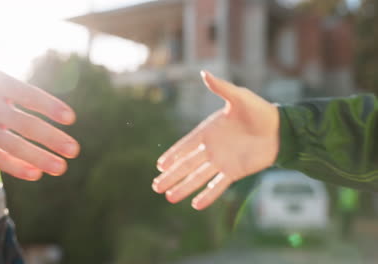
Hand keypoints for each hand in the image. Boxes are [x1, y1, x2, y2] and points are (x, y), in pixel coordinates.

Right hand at [0, 51, 79, 180]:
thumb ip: (1, 51)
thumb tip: (19, 31)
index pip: (31, 96)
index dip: (51, 108)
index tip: (71, 118)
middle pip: (28, 126)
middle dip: (53, 139)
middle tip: (74, 150)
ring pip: (15, 147)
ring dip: (40, 158)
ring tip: (61, 168)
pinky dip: (15, 167)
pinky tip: (34, 174)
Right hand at [152, 71, 279, 209]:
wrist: (281, 129)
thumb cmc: (260, 110)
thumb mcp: (240, 97)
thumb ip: (221, 88)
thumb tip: (204, 73)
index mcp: (208, 131)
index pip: (185, 145)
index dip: (172, 155)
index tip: (159, 166)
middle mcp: (211, 148)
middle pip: (186, 165)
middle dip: (171, 176)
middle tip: (156, 187)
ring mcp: (222, 161)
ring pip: (198, 177)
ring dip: (184, 188)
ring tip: (169, 198)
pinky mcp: (234, 172)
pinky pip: (218, 185)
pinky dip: (208, 195)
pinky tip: (196, 205)